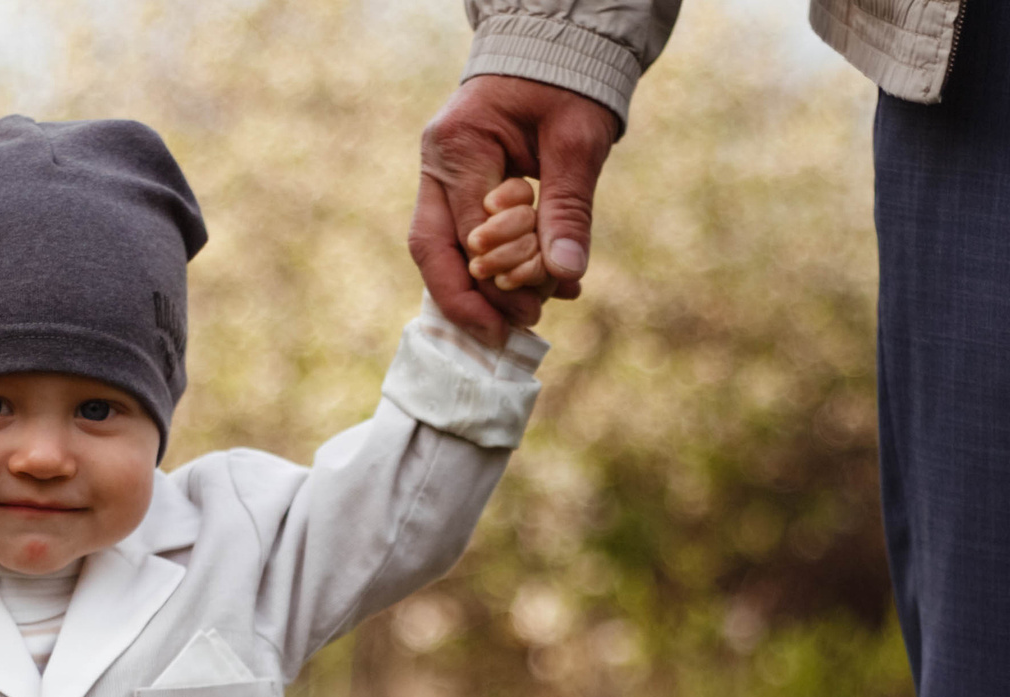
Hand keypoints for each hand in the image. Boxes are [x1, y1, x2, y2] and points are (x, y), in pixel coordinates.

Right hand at [411, 74, 617, 343]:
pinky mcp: (450, 182)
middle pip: (431, 249)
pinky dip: (488, 266)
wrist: (553, 49)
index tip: (533, 314)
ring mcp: (436, 172)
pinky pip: (458, 236)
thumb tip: (566, 274)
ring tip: (521, 319)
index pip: (470, 234)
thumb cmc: (567, 84)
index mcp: (460, 144)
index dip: (498, 281)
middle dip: (465, 300)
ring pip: (437, 248)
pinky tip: (528, 286)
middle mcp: (436, 161)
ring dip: (474, 290)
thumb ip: (569, 208)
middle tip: (506, 335)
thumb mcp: (578, 141)